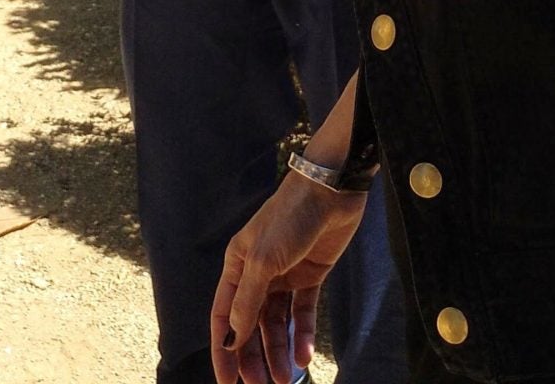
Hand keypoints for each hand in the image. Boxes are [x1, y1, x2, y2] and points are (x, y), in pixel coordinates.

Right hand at [210, 173, 368, 383]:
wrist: (331, 189)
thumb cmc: (289, 217)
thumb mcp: (263, 260)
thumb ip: (247, 302)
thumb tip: (232, 339)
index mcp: (236, 266)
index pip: (223, 317)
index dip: (224, 351)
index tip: (228, 383)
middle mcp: (257, 274)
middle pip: (251, 326)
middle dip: (254, 358)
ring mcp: (284, 276)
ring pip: (276, 324)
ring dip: (279, 352)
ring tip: (286, 380)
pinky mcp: (310, 276)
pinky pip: (302, 313)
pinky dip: (302, 335)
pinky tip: (304, 356)